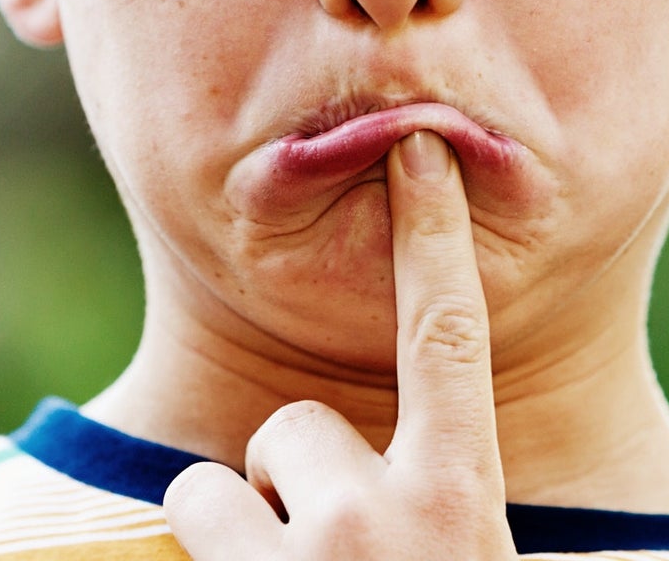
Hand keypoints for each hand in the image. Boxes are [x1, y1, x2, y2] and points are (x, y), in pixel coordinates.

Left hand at [163, 130, 518, 560]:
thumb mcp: (478, 558)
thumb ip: (456, 501)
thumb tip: (468, 461)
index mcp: (463, 504)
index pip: (449, 337)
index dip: (435, 236)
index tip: (421, 149)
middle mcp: (389, 521)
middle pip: (300, 423)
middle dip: (296, 477)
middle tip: (334, 554)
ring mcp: (312, 556)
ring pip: (228, 470)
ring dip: (248, 523)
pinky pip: (191, 505)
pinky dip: (210, 550)